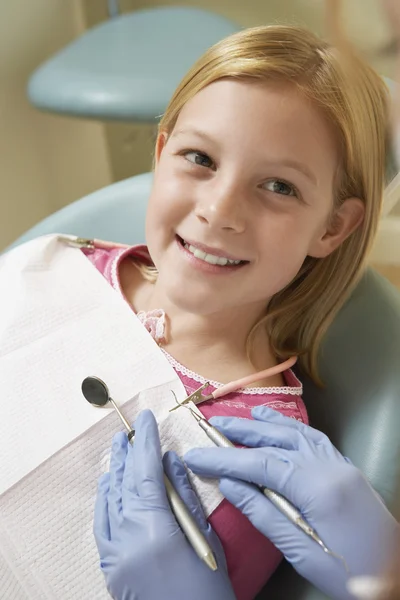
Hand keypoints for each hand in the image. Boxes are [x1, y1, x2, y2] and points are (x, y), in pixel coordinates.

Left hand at [94, 409, 235, 599]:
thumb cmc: (208, 594)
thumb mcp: (206, 540)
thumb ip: (185, 496)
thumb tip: (171, 461)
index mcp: (153, 531)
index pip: (144, 473)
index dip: (145, 441)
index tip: (147, 418)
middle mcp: (124, 540)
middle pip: (122, 484)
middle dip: (127, 454)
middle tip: (130, 430)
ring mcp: (112, 556)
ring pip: (108, 502)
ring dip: (115, 473)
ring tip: (120, 450)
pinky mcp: (110, 568)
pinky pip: (102, 524)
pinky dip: (105, 500)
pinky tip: (110, 486)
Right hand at [184, 407, 398, 599]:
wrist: (395, 576)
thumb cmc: (347, 572)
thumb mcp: (299, 551)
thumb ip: (262, 512)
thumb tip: (229, 484)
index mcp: (316, 487)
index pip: (259, 463)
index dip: (223, 458)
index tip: (195, 456)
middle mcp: (328, 465)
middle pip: (276, 440)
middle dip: (241, 432)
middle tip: (212, 427)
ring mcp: (339, 463)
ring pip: (295, 433)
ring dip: (264, 424)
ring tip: (240, 419)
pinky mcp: (345, 467)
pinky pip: (314, 437)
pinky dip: (291, 427)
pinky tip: (279, 424)